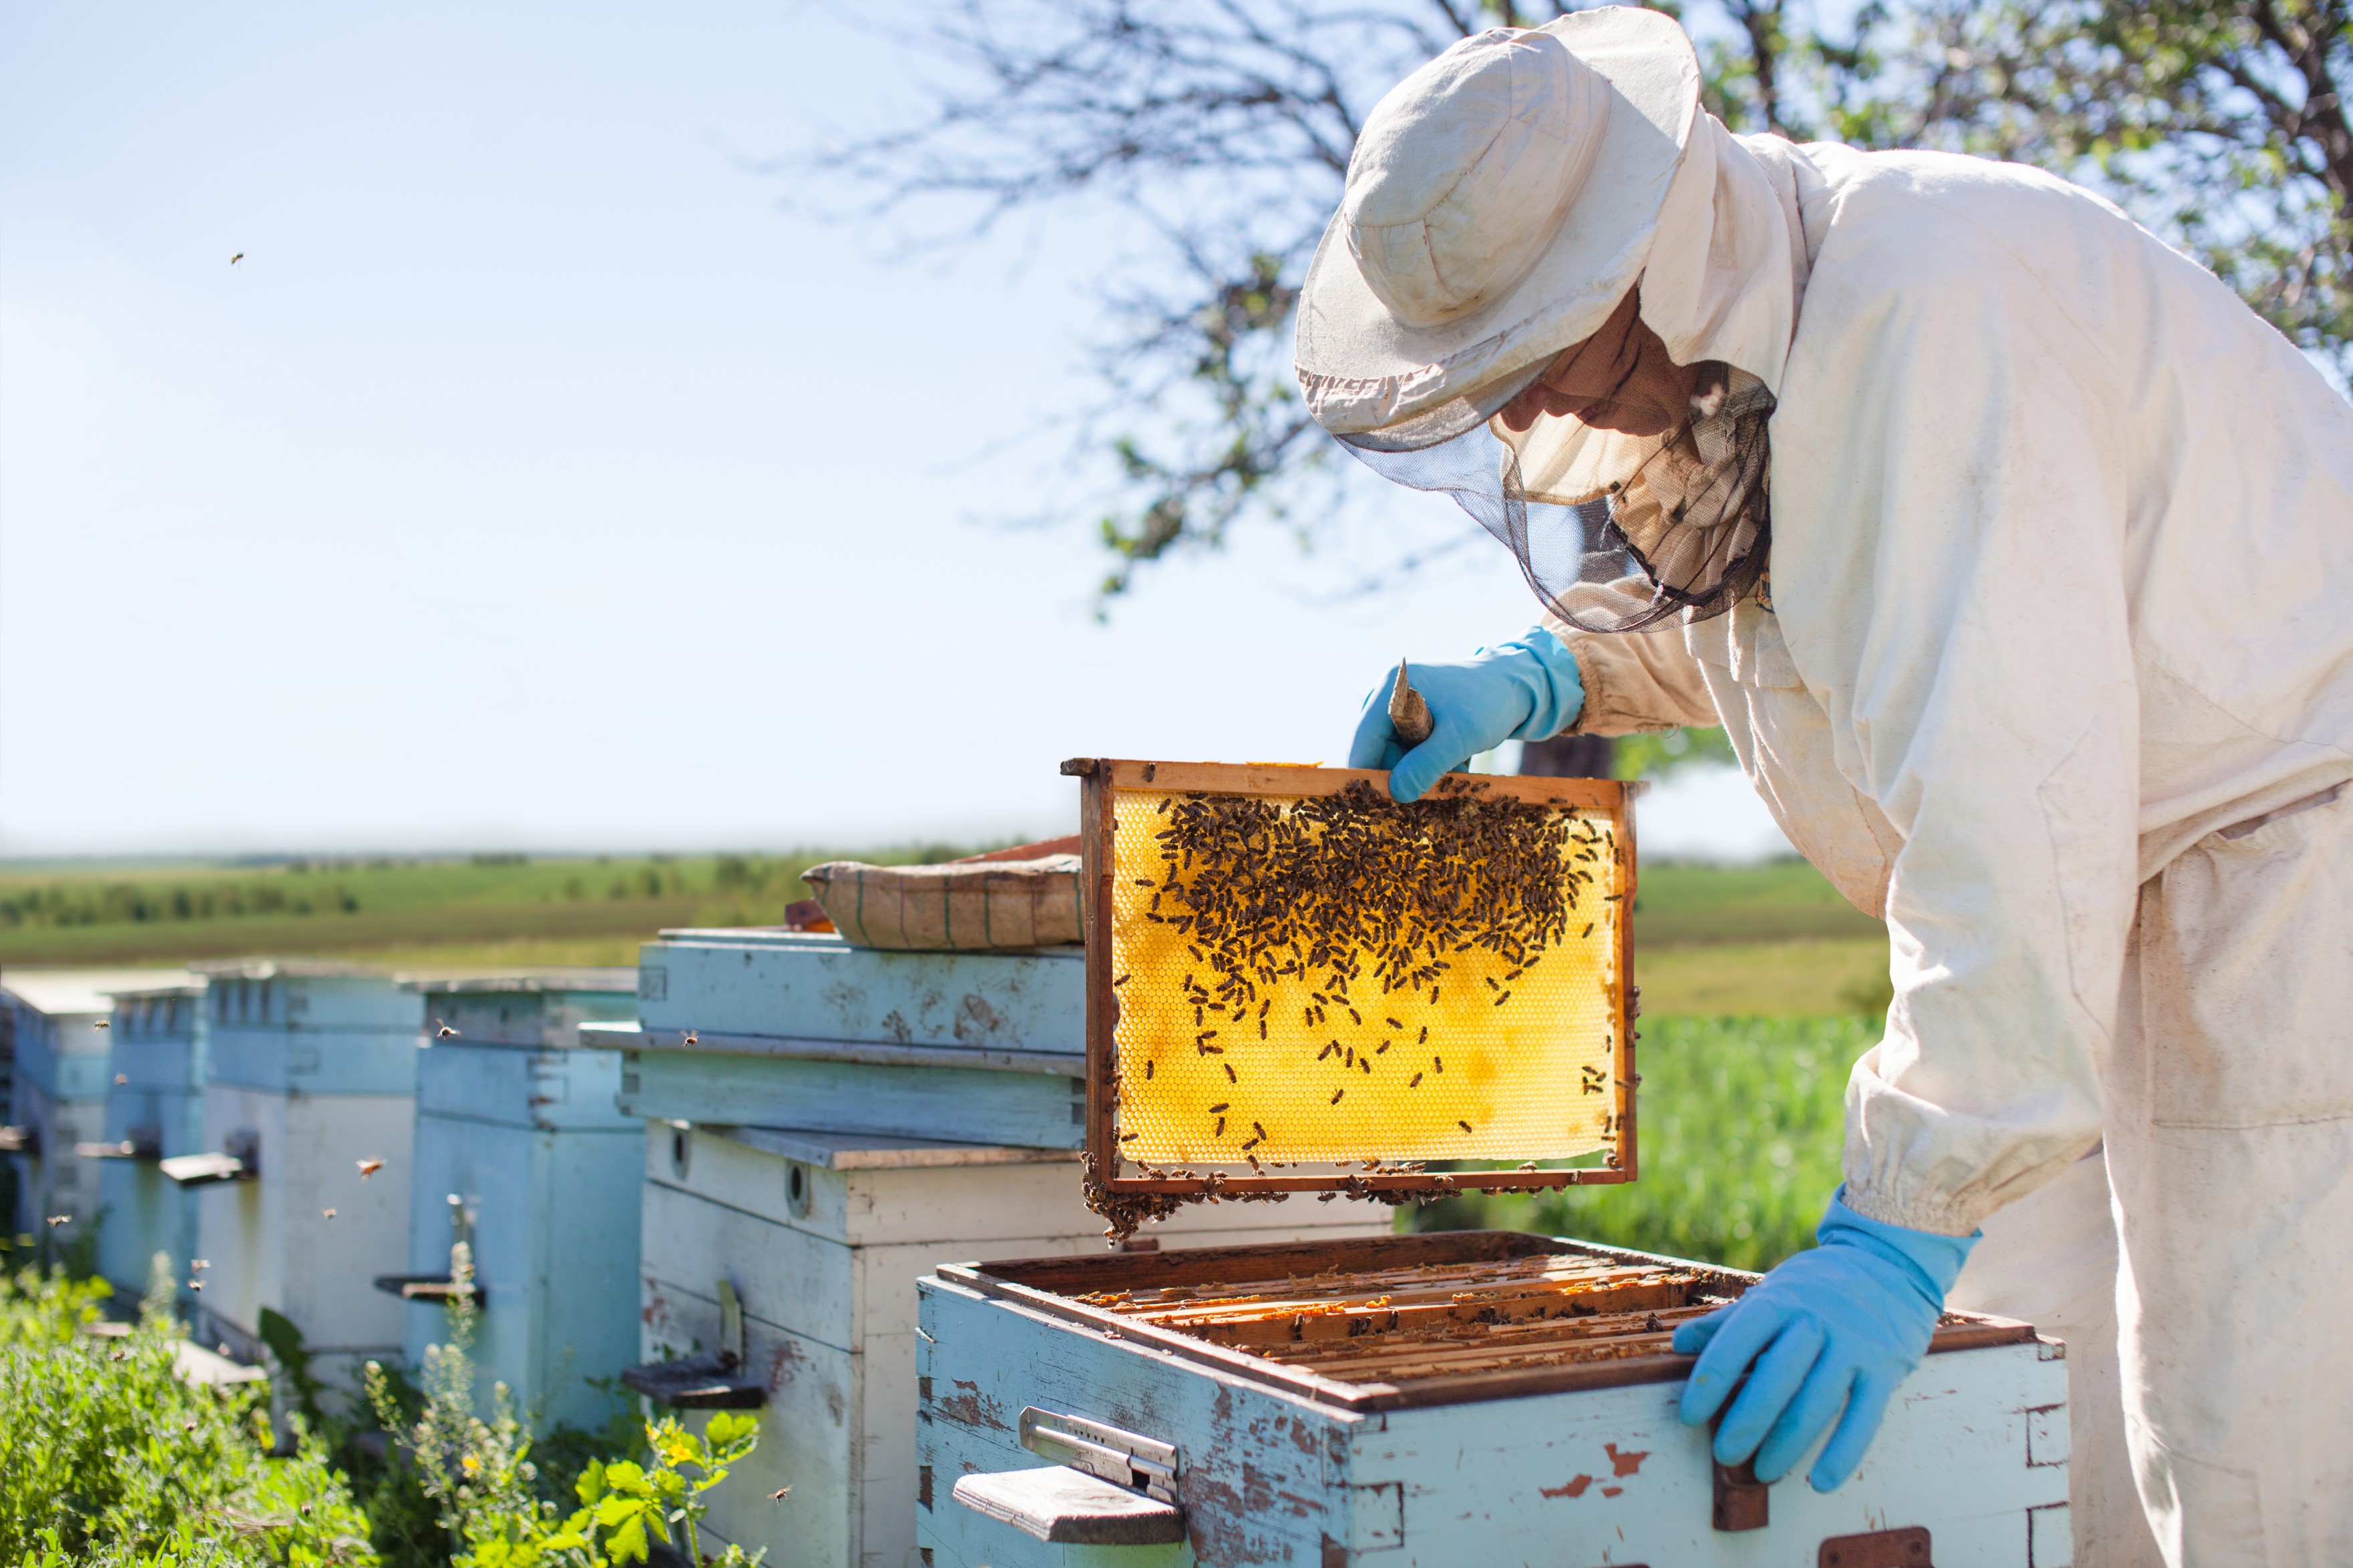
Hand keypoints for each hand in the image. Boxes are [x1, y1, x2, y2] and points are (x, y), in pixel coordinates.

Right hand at [1346, 628, 1583, 802]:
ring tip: (1455, 768)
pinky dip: (1430, 764)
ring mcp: (1400, 707)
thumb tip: (1395, 795)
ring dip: (1422, 771)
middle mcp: (1388, 696)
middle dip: (1405, 775)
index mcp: (1390, 690)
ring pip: (1396, 755)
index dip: (1367, 776)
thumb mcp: (1459, 738)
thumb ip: (1426, 765)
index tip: (1377, 807)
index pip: (1362, 741)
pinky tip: (1455, 761)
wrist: (1518, 685)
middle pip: (1377, 751)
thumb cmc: (1490, 704)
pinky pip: (1410, 751)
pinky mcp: (1413, 718)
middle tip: (1435, 789)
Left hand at [1673, 1190, 1977, 1491]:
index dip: (1710, 1381)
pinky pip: (1864, 1418)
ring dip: (1787, 1444)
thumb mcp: (1772, 1291)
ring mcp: (1854, 1345)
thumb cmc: (1818, 1286)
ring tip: (1763, 1473)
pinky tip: (1820, 1482)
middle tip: (1724, 1455)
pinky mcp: (1886, 1369)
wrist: (1890, 1263)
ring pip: (1816, 1402)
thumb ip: (1728, 1321)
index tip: (1688, 1416)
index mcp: (1780, 1299)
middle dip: (1746, 1422)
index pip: (1736, 1342)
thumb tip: (1679, 1344)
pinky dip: (1842, 1454)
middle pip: (1776, 1378)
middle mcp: (1817, 1320)